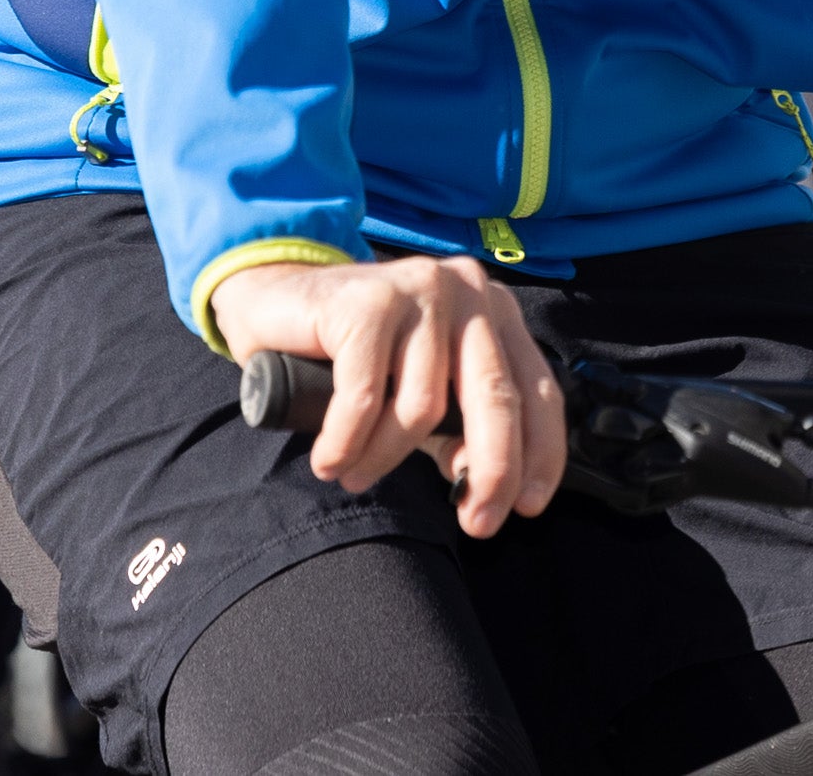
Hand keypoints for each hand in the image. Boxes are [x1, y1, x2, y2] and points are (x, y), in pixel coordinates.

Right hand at [208, 256, 564, 536]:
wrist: (272, 300)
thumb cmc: (353, 353)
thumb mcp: (419, 391)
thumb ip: (457, 427)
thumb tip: (478, 482)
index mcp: (492, 310)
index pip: (537, 388)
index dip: (540, 453)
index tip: (529, 507)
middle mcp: (467, 290)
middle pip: (496, 397)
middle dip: (492, 472)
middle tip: (475, 524)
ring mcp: (419, 288)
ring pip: (422, 407)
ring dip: (384, 459)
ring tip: (352, 474)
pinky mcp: (368, 299)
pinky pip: (365, 398)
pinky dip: (345, 441)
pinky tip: (330, 459)